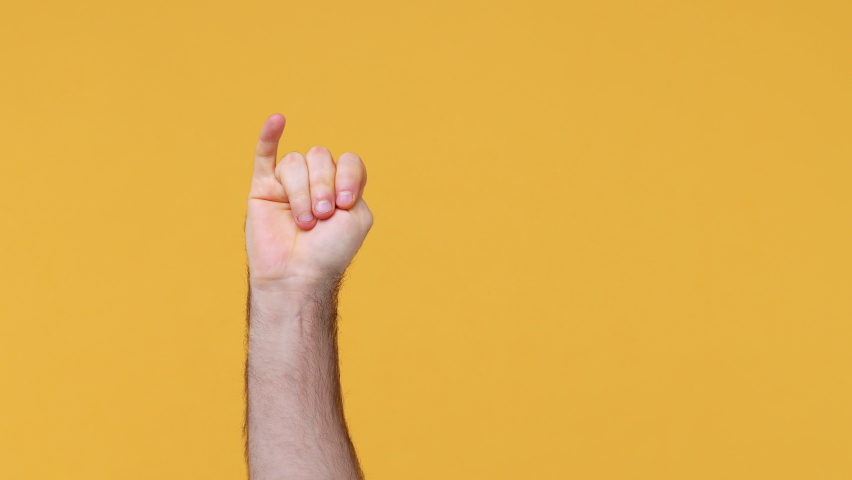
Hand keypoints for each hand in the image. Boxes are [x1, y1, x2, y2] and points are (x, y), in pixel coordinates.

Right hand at [246, 114, 372, 288]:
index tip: (344, 204)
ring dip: (301, 193)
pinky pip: (264, 154)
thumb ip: (353, 184)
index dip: (347, 176)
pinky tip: (278, 120)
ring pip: (295, 162)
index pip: (348, 161)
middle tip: (321, 217)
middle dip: (322, 187)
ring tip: (303, 221)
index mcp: (341, 187)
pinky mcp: (263, 188)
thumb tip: (328, 169)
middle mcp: (316, 181)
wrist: (297, 275)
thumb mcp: (357, 218)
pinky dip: (269, 135)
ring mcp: (288, 183)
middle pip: (320, 156)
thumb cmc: (329, 252)